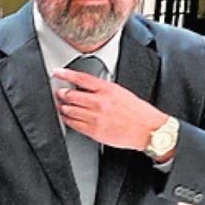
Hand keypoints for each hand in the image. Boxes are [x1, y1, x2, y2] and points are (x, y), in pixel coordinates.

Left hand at [51, 69, 166, 151]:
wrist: (147, 129)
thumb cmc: (138, 112)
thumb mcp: (121, 92)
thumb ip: (103, 89)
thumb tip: (87, 87)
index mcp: (107, 89)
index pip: (81, 78)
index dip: (66, 74)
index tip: (57, 72)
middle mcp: (100, 102)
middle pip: (71, 95)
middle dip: (62, 94)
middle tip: (59, 93)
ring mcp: (96, 117)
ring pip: (70, 110)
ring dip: (63, 107)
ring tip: (62, 106)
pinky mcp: (94, 131)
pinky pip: (74, 124)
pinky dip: (67, 120)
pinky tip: (67, 118)